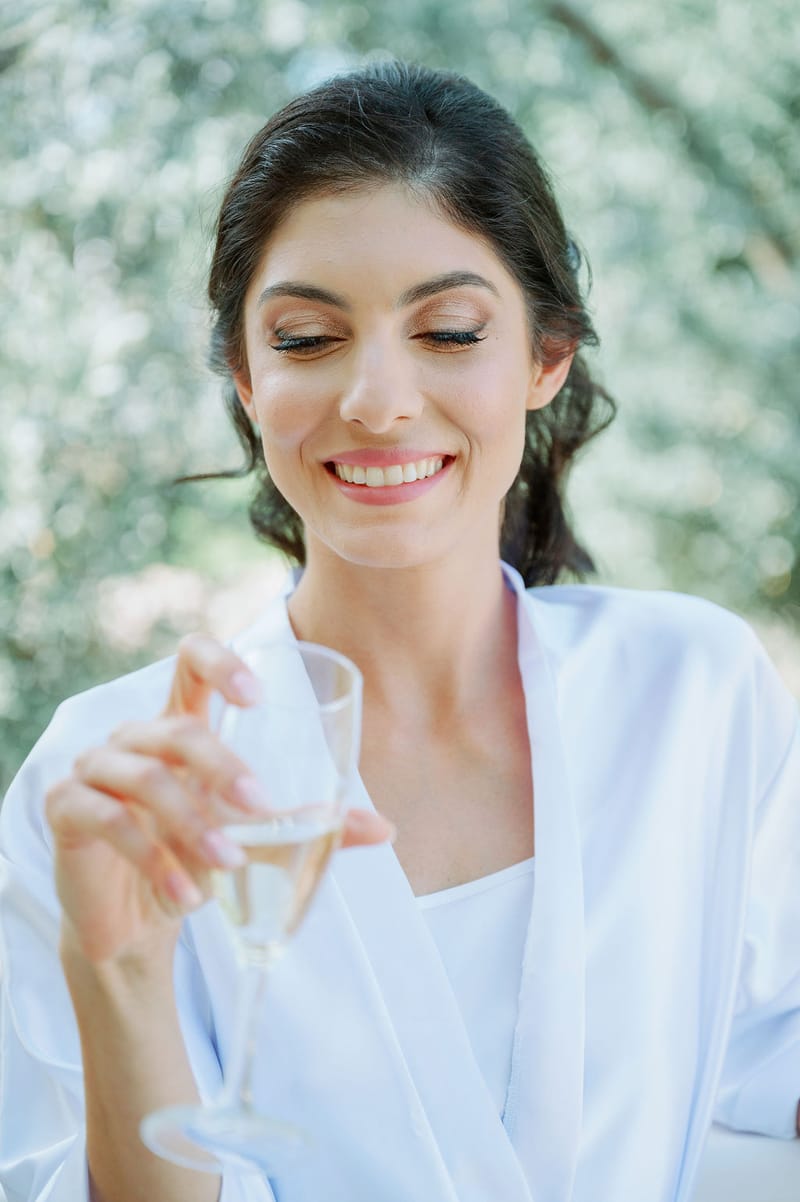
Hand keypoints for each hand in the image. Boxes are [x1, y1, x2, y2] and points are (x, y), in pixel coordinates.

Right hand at [46, 634, 392, 965]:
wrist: (135, 922)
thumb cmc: (197, 858)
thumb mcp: (255, 839)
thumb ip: (310, 827)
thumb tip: (384, 828)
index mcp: (180, 727)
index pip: (190, 662)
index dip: (219, 663)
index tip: (258, 694)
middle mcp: (134, 737)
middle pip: (177, 729)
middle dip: (223, 768)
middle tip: (260, 807)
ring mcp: (94, 769)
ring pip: (146, 778)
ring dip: (193, 824)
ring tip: (229, 863)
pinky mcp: (66, 810)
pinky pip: (111, 823)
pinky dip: (155, 861)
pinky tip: (189, 896)